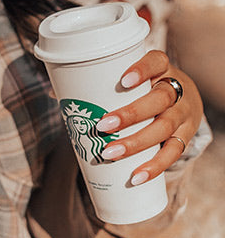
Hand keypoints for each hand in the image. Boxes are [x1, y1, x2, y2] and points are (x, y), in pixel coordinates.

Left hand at [95, 50, 203, 184]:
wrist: (183, 102)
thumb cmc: (144, 89)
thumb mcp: (131, 82)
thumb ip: (96, 84)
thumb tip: (52, 92)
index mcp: (161, 68)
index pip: (157, 61)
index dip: (143, 69)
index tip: (123, 81)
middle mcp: (176, 89)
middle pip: (160, 99)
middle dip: (131, 114)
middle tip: (102, 125)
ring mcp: (183, 114)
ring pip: (165, 127)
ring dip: (137, 142)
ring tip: (109, 153)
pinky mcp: (185, 137)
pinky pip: (174, 153)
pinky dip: (155, 166)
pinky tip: (136, 177)